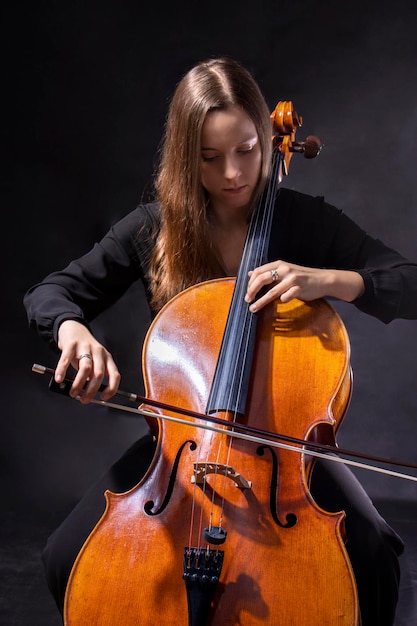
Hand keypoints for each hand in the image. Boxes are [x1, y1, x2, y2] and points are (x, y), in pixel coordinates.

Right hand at [55, 320, 120, 403]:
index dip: (111, 388)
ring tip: (73, 393)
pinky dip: (62, 371)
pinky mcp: (71, 344)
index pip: (115, 375)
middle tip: (84, 400)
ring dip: (79, 384)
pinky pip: (66, 359)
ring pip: (85, 368)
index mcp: (107, 357)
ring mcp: (85, 347)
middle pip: (99, 374)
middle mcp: (99, 352)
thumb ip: (92, 375)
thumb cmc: (84, 350)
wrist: (74, 328)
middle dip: (92, 390)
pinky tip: (59, 379)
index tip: (103, 398)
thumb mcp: (94, 360)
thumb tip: (86, 393)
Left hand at [245, 261, 363, 312]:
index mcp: (279, 265)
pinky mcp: (300, 289)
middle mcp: (285, 270)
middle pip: (262, 280)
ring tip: (253, 308)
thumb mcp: (284, 270)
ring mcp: (292, 279)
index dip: (250, 283)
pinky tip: (281, 302)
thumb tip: (250, 273)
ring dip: (261, 301)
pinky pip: (286, 296)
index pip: (259, 272)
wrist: (322, 279)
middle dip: (251, 291)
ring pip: (272, 291)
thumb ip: (268, 272)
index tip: (246, 293)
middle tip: (247, 300)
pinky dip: (282, 300)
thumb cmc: (302, 276)